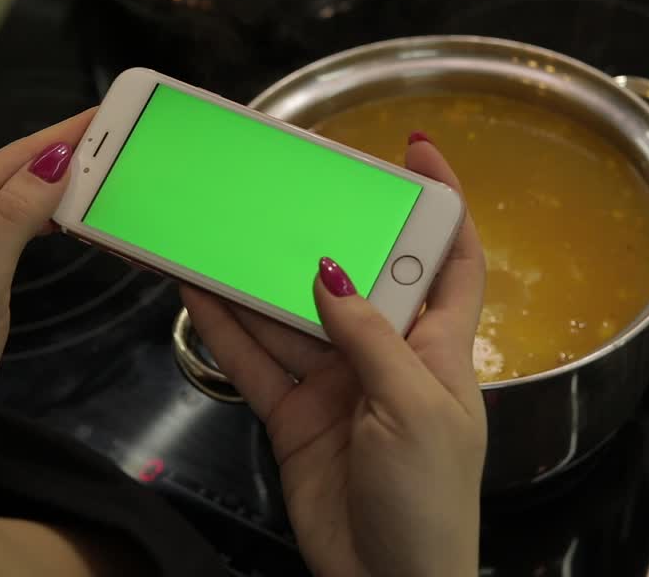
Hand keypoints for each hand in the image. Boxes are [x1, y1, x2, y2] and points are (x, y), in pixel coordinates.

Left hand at [0, 109, 95, 392]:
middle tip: (119, 134)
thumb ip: (13, 216)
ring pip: (17, 195)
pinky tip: (73, 208)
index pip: (11, 158)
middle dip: (64, 151)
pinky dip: (48, 212)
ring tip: (107, 164)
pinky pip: (15, 222)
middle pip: (14, 171)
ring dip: (59, 181)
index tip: (105, 113)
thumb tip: (54, 159)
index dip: (60, 135)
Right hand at [181, 137, 486, 576]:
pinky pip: (257, 359)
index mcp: (438, 346)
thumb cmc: (429, 498)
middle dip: (325, 230)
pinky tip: (197, 289)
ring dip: (257, 277)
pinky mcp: (294, 414)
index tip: (417, 150)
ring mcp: (337, 382)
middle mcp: (387, 355)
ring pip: (292, 314)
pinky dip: (226, 327)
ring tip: (222, 227)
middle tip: (290, 182)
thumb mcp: (413, 407)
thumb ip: (370, 336)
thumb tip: (331, 270)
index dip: (442, 203)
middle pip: (356, 276)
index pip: (451, 259)